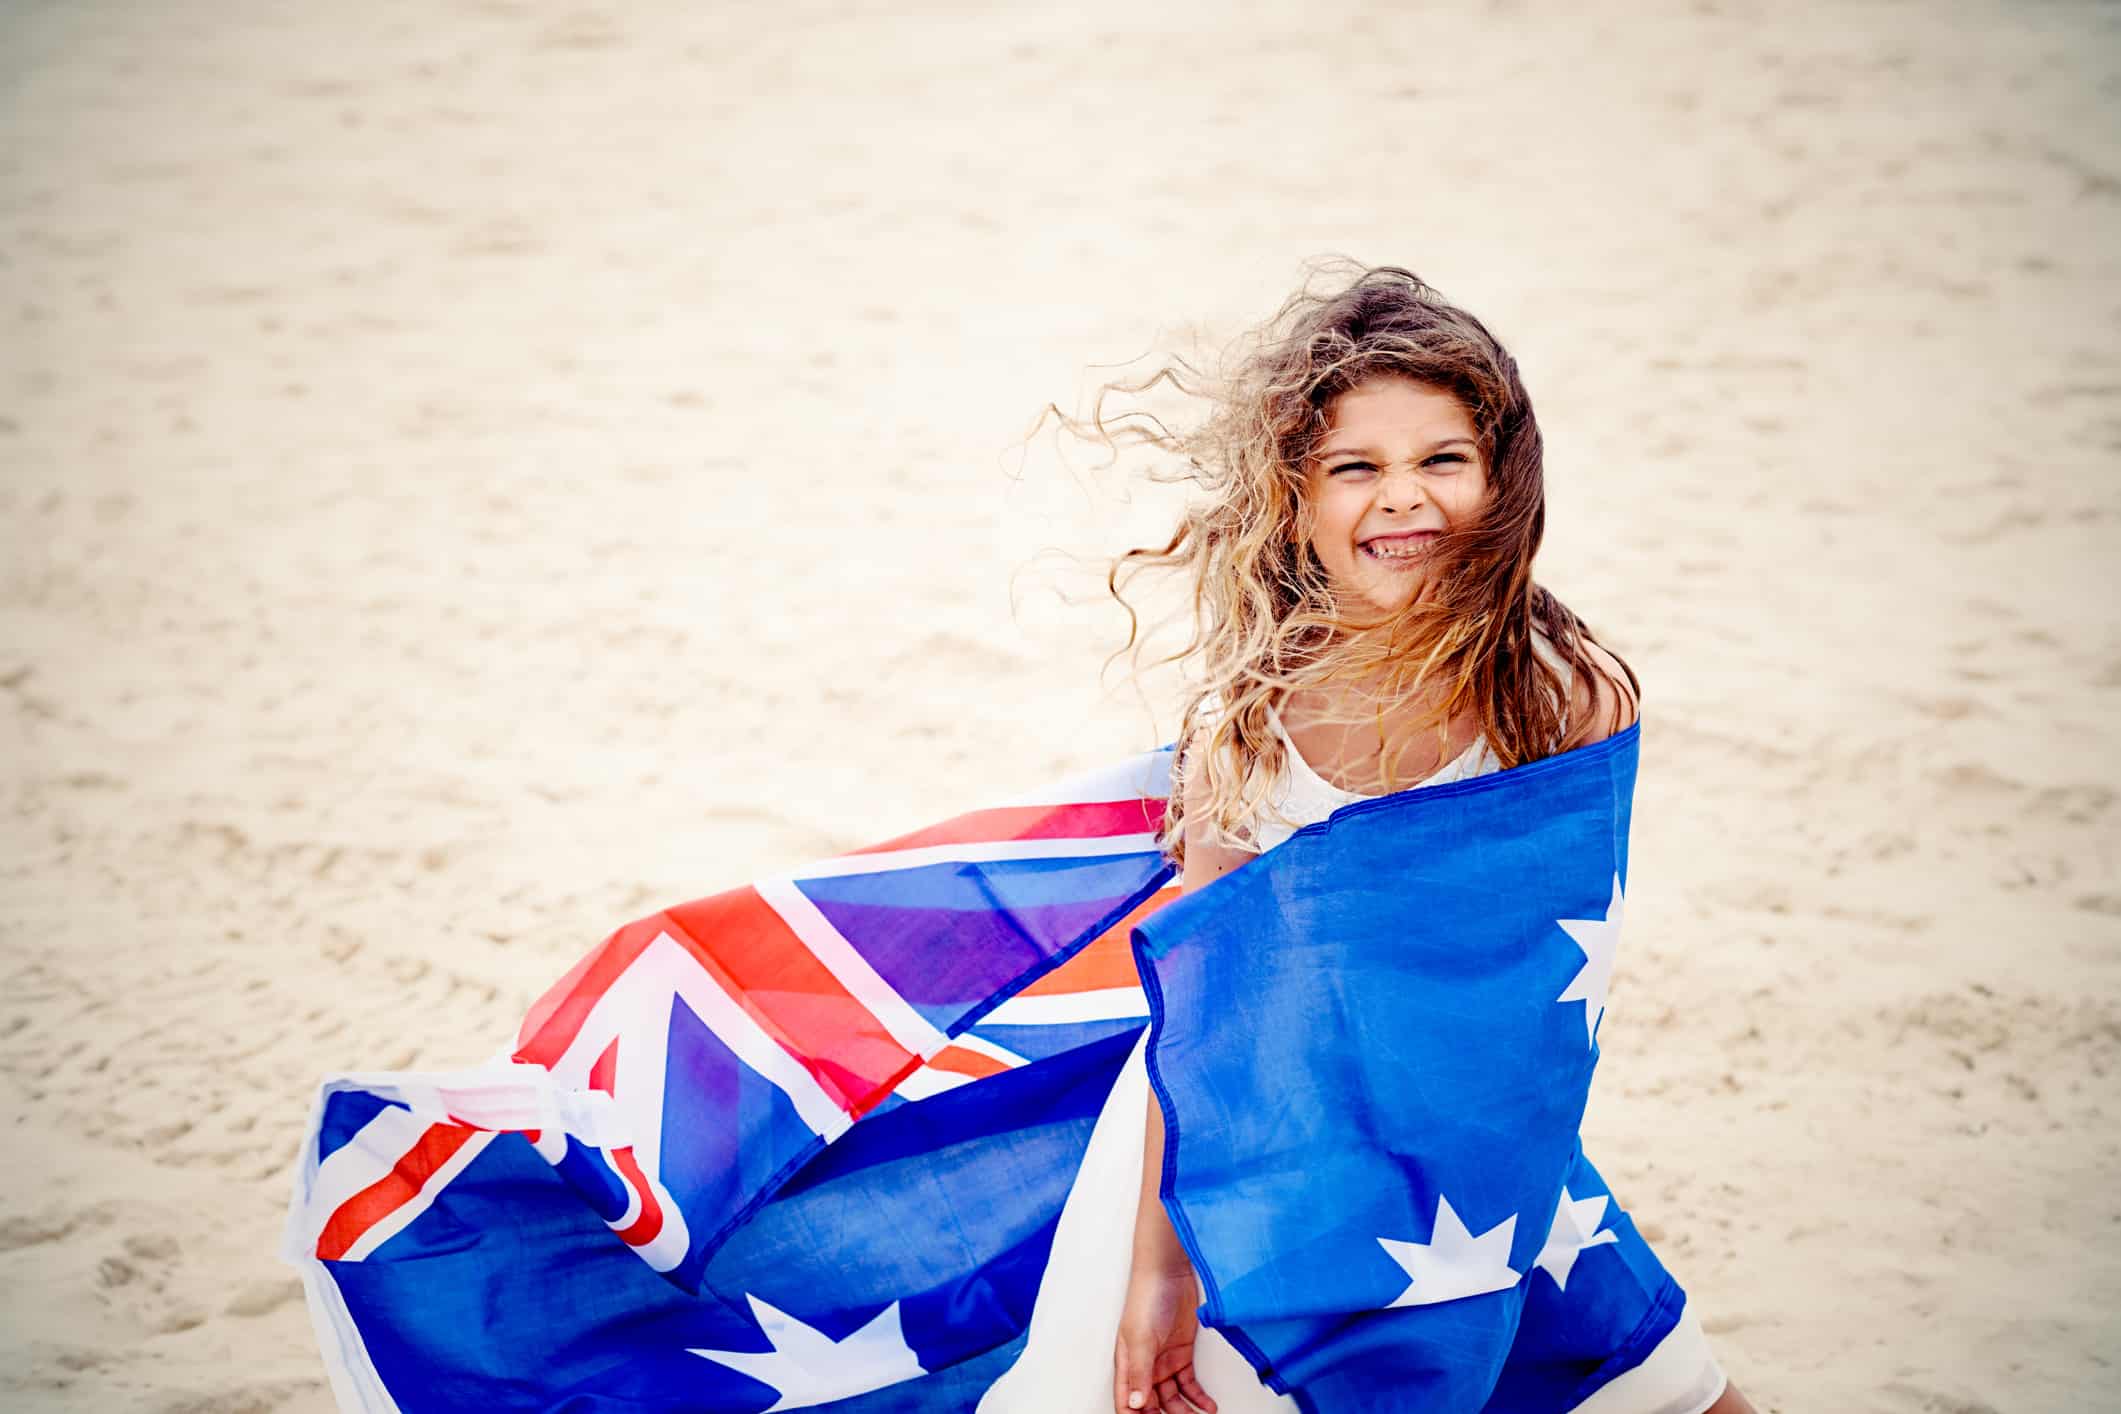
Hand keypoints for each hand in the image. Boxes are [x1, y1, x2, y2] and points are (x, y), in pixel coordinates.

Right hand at [1112, 1263, 1218, 1413]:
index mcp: (1128, 1365)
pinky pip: (1189, 1384)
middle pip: (1152, 1405)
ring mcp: (1164, 1361)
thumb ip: (1139, 1373)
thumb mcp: (1141, 1339)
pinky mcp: (1182, 1354)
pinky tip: (1207, 1406)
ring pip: (1172, 1399)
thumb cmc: (1146, 1298)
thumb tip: (1136, 1403)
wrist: (1169, 1272)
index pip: (1128, 1403)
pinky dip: (1198, 1398)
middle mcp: (1144, 1367)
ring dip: (1185, 1412)